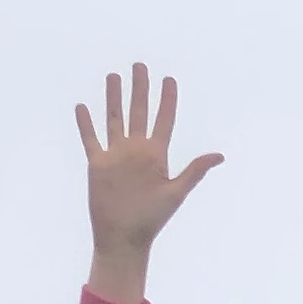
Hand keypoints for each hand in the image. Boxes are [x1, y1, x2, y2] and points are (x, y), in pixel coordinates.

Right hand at [76, 64, 222, 303]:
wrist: (124, 237)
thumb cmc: (152, 219)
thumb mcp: (176, 192)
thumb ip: (195, 170)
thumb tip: (220, 156)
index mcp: (157, 155)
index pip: (164, 120)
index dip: (167, 100)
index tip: (169, 80)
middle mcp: (137, 150)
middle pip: (139, 111)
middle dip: (140, 88)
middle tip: (140, 66)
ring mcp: (117, 155)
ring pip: (114, 118)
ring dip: (114, 97)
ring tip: (113, 76)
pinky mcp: (98, 164)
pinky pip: (91, 138)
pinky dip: (86, 123)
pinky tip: (83, 106)